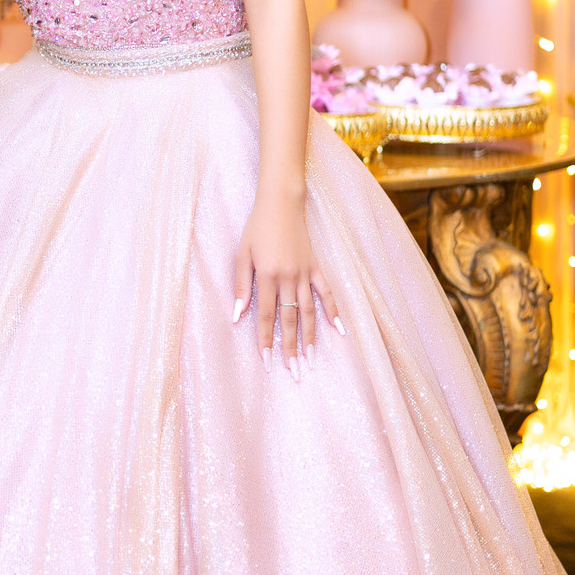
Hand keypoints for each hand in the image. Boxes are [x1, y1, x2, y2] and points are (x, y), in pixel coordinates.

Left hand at [232, 197, 343, 377]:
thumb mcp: (242, 253)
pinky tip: (338, 330)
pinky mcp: (316, 267)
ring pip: (308, 311)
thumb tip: (237, 315)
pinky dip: (333, 311)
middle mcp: (288, 277)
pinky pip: (327, 293)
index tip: (266, 359)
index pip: (265, 315)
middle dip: (290, 347)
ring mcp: (305, 273)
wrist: (282, 203)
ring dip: (310, 337)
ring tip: (311, 360)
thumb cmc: (257, 228)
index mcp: (267, 275)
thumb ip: (241, 285)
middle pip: (289, 319)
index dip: (265, 338)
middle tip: (293, 371)